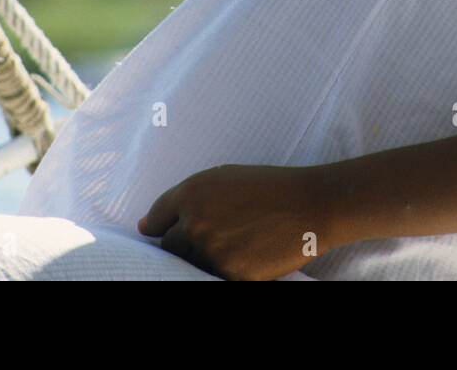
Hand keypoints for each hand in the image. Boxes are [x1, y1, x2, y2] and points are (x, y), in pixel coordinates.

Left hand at [137, 164, 332, 280]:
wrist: (312, 204)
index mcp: (191, 194)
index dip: (167, 226)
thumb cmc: (268, 187)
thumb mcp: (223, 178)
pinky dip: (228, 268)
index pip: (156, 221)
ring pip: (193, 264)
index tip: (179, 228)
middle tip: (221, 233)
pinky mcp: (232, 274)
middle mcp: (195, 223)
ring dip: (208, 256)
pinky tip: (249, 252)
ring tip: (239, 239)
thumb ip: (184, 199)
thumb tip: (145, 229)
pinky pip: (215, 277)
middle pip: (172, 246)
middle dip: (189, 242)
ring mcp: (213, 252)